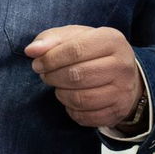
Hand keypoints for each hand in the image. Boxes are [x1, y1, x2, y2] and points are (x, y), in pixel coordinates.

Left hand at [25, 25, 143, 129]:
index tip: (37, 64)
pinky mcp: (118, 111)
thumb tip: (31, 50)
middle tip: (46, 76)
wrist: (122, 74)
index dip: (50, 59)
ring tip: (58, 86)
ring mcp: (123, 90)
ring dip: (60, 94)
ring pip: (80, 99)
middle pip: (77, 75)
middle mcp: (123, 65)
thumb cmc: (90, 51)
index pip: (75, 50)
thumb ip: (49, 40)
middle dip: (53, 77)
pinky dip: (70, 109)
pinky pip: (85, 116)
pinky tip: (70, 99)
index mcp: (111, 40)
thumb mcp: (72, 37)